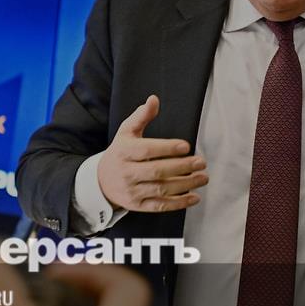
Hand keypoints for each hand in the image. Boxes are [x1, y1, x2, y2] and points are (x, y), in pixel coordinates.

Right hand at [97, 94, 207, 211]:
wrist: (101, 182)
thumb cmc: (120, 153)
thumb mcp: (126, 132)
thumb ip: (141, 116)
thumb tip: (154, 99)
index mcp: (124, 152)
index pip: (146, 150)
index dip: (167, 148)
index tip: (186, 146)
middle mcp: (126, 173)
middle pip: (157, 171)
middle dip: (182, 167)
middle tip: (201, 162)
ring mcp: (132, 191)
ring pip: (161, 189)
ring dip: (185, 184)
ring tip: (202, 177)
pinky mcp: (138, 206)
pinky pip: (160, 206)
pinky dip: (179, 203)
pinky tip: (194, 197)